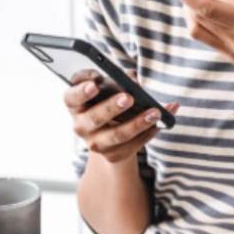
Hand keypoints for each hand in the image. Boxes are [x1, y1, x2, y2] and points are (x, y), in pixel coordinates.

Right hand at [63, 80, 179, 163]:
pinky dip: (149, 133)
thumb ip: (116, 78)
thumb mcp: (107, 85)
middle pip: (95, 118)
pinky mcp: (112, 155)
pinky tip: (161, 123)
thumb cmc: (107, 99)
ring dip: (138, 123)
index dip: (82, 92)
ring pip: (117, 135)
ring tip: (155, 112)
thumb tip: (133, 80)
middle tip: (129, 97)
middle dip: (112, 108)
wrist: (109, 129)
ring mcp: (95, 143)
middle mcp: (80, 125)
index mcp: (75, 104)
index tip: (95, 85)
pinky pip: (133, 145)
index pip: (72, 97)